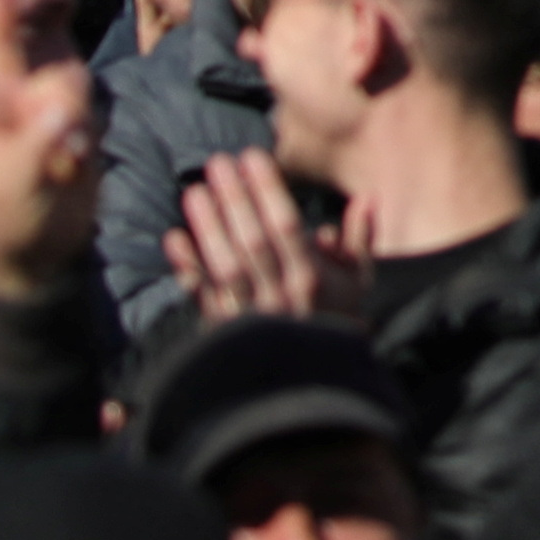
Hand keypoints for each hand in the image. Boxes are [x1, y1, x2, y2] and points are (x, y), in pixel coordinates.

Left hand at [166, 151, 368, 328]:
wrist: (310, 383)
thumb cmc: (336, 324)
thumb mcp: (358, 284)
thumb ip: (360, 241)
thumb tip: (366, 198)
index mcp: (313, 280)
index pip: (287, 226)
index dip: (268, 189)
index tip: (253, 156)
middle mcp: (279, 295)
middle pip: (252, 240)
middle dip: (234, 198)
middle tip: (217, 161)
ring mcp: (248, 314)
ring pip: (224, 265)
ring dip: (207, 226)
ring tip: (194, 190)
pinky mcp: (223, 330)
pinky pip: (202, 296)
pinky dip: (186, 267)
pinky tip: (173, 238)